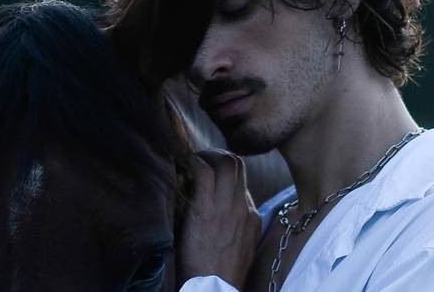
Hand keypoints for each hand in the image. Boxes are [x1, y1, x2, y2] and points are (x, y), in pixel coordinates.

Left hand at [177, 150, 261, 288]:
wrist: (216, 291)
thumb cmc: (218, 276)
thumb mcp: (236, 252)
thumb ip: (232, 231)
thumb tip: (214, 217)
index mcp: (251, 219)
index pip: (242, 182)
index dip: (223, 173)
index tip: (207, 172)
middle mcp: (243, 209)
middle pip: (238, 165)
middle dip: (218, 155)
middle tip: (199, 159)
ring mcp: (229, 208)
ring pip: (228, 161)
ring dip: (207, 154)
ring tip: (190, 159)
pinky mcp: (209, 211)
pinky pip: (204, 172)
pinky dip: (193, 162)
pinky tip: (182, 164)